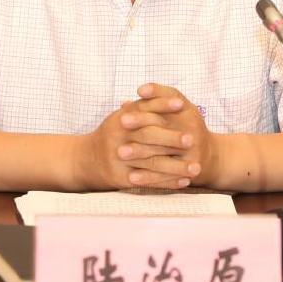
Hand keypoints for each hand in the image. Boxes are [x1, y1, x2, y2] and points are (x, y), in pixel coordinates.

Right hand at [74, 92, 198, 190]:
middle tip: (193, 140)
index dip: (162, 105)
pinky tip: (183, 182)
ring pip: (151, 163)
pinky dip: (167, 182)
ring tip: (196, 168)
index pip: (144, 108)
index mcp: (121, 119)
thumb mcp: (124, 117)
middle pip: (148, 136)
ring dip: (176, 167)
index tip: (181, 104)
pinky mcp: (121, 178)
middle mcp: (118, 137)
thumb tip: (177, 99)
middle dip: (172, 138)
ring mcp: (118, 159)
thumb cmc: (113, 134)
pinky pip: (147, 181)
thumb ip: (146, 107)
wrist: (86, 160)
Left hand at [120, 83, 218, 187]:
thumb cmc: (185, 128)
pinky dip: (148, 177)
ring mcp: (192, 149)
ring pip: (163, 150)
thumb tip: (123, 103)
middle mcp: (191, 127)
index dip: (149, 98)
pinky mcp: (191, 168)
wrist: (210, 156)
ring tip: (120, 152)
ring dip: (140, 152)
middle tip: (119, 123)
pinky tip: (131, 176)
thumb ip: (152, 103)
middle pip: (162, 124)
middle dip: (140, 122)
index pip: (167, 100)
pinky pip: (166, 174)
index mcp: (186, 110)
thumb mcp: (176, 110)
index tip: (127, 101)